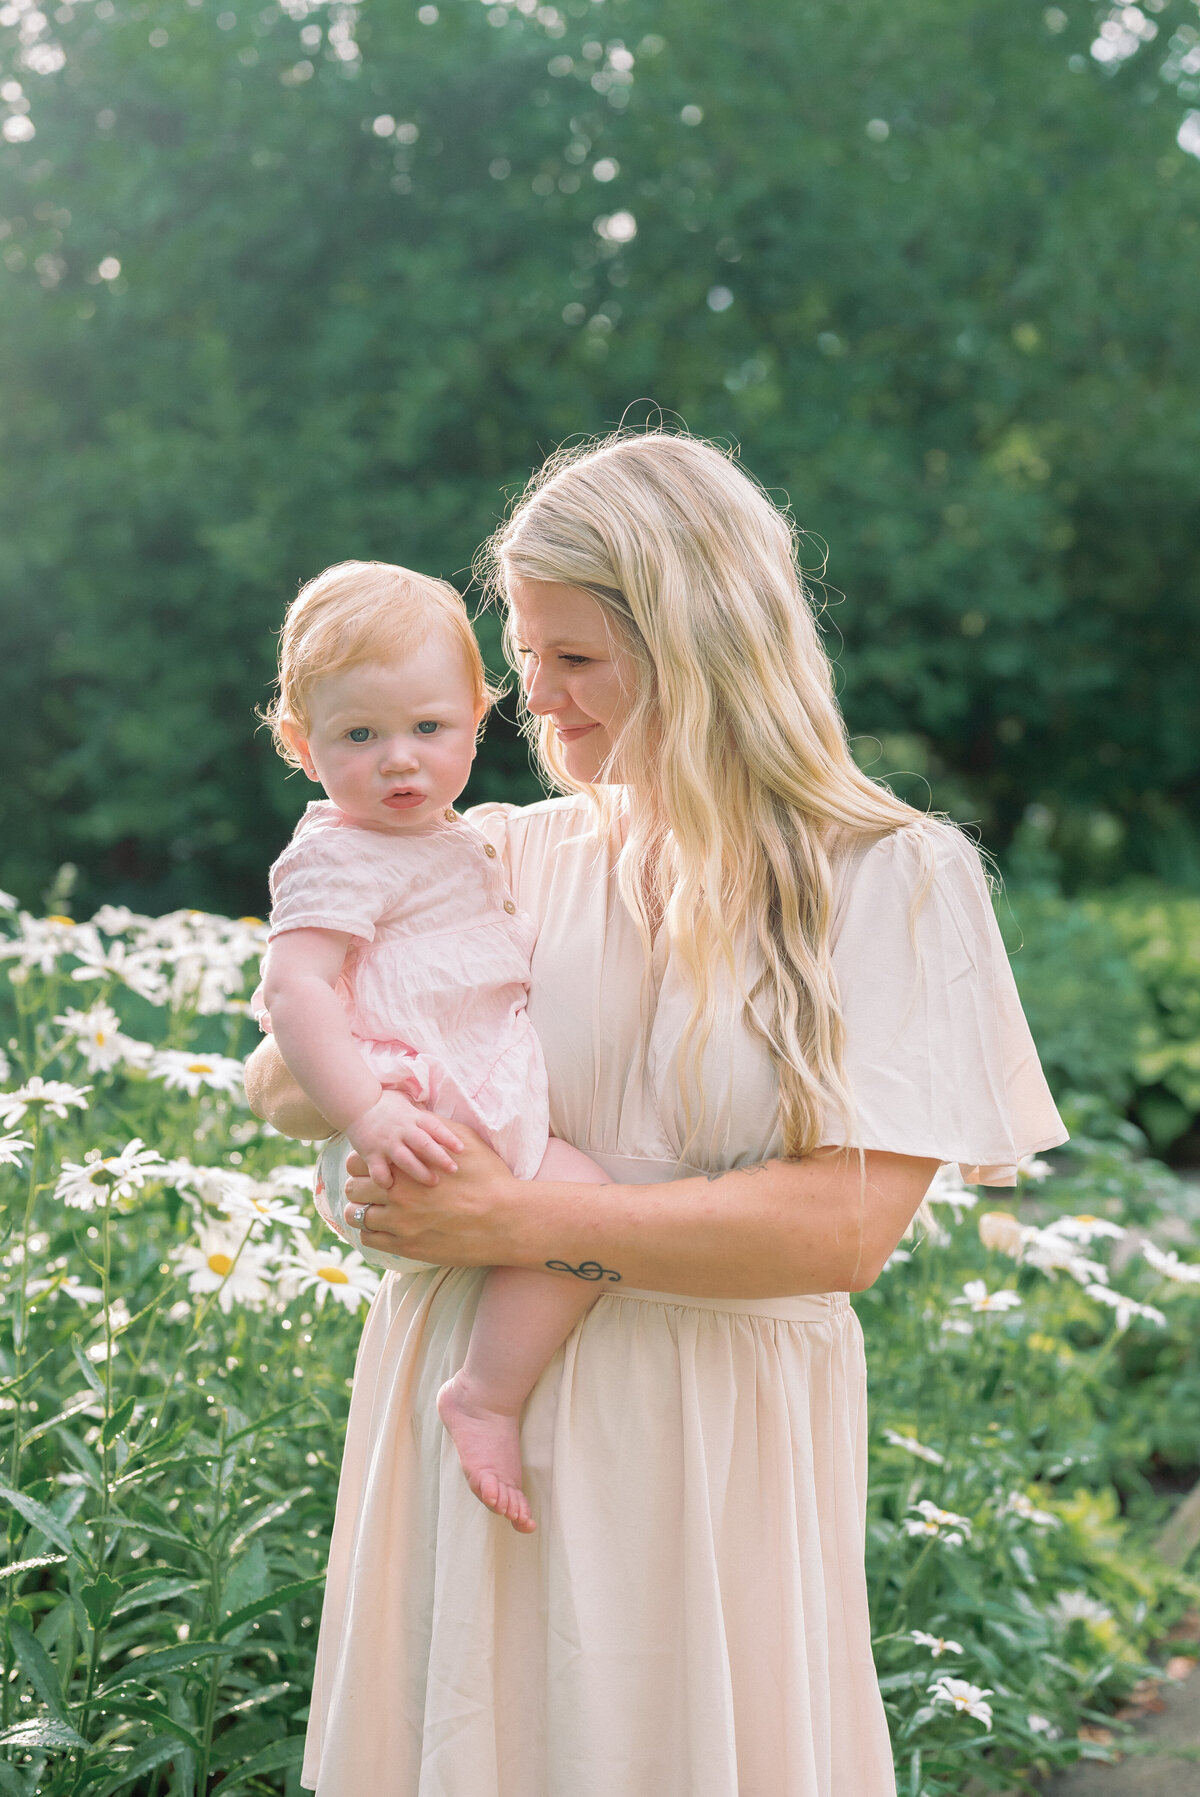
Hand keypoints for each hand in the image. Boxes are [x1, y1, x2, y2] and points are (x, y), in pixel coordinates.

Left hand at [343, 1124, 516, 1264]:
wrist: (505, 1218)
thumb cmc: (489, 1177)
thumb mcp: (464, 1140)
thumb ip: (433, 1128)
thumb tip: (414, 1116)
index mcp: (406, 1166)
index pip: (360, 1163)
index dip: (363, 1164)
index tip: (373, 1167)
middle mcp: (397, 1194)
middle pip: (354, 1188)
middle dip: (360, 1187)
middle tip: (370, 1190)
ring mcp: (400, 1223)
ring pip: (357, 1216)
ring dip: (361, 1211)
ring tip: (372, 1210)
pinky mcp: (407, 1246)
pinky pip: (370, 1240)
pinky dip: (371, 1233)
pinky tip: (382, 1229)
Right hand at [346, 1091, 464, 1190]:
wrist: (356, 1104)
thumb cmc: (387, 1104)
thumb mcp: (409, 1103)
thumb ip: (424, 1115)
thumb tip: (449, 1122)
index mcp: (413, 1117)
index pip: (434, 1126)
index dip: (448, 1137)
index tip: (461, 1149)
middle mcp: (401, 1130)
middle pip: (423, 1144)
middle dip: (439, 1157)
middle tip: (454, 1169)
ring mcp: (386, 1142)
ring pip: (405, 1159)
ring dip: (420, 1172)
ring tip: (434, 1182)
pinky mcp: (370, 1153)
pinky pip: (378, 1171)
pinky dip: (385, 1180)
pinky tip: (393, 1188)